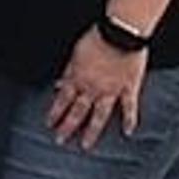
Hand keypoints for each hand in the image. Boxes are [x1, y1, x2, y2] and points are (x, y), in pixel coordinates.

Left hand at [47, 31, 145, 147]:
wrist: (120, 32)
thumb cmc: (97, 38)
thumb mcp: (75, 54)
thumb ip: (68, 72)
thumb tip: (58, 84)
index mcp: (78, 78)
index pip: (62, 99)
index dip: (55, 112)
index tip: (49, 123)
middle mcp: (92, 88)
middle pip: (77, 111)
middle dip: (67, 127)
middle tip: (60, 140)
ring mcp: (111, 90)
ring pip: (99, 115)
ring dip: (92, 131)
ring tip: (86, 145)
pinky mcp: (129, 87)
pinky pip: (129, 107)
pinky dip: (130, 120)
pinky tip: (128, 132)